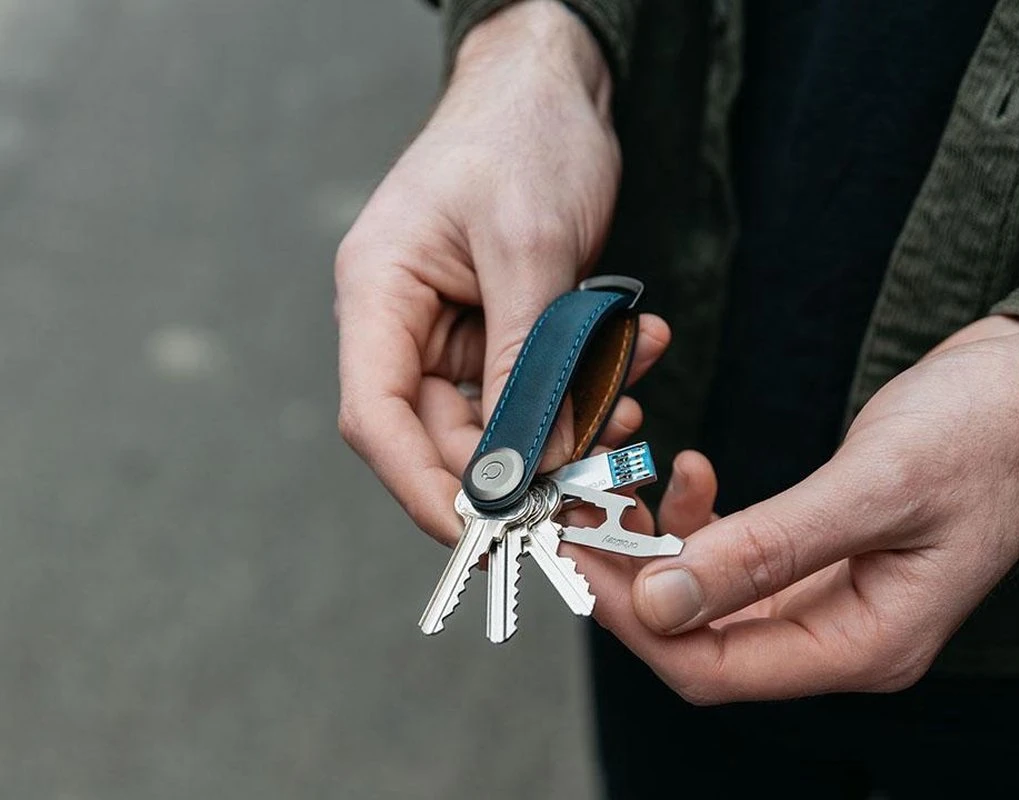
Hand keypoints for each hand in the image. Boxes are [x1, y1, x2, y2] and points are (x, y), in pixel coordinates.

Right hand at [335, 1, 667, 543]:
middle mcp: (407, 321)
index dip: (422, 489)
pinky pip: (544, 380)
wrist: (555, 81)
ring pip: (506, 416)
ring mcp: (456, 326)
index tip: (483, 536)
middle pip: (448, 432)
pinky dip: (591, 380)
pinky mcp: (504, 325)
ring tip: (634, 390)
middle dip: (525, 460)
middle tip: (600, 470)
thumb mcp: (529, 248)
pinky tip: (638, 349)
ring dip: (573, 418)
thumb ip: (524, 361)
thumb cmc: (524, 137)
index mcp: (380, 295)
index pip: (378, 419)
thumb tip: (521, 466)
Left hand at [576, 317, 1018, 703]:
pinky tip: (693, 471)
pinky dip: (701, 520)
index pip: (716, 669)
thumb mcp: (874, 490)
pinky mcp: (824, 551)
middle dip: (633, 579)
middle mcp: (844, 633)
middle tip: (580, 514)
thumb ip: (766, 552)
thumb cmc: (989, 435)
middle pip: (704, 638)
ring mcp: (834, 594)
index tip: (580, 558)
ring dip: (659, 544)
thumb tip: (661, 604)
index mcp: (867, 645)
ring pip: (712, 595)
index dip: (637, 623)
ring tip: (625, 482)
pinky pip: (739, 555)